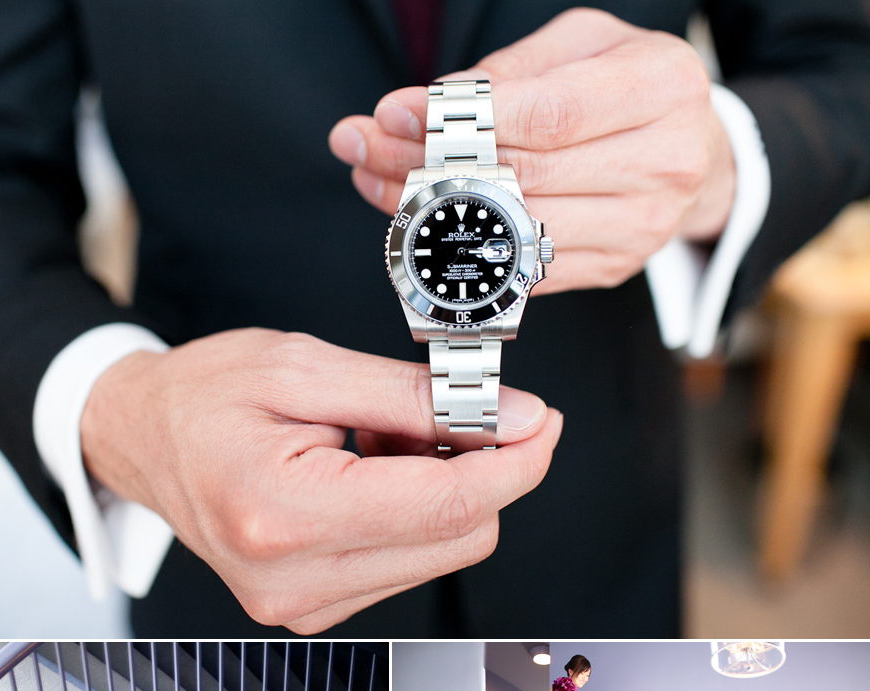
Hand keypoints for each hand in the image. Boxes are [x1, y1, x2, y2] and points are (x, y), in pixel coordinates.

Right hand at [80, 329, 560, 632]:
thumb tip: (511, 417)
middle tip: (439, 410)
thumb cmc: (204, 398)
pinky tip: (369, 477)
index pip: (443, 507)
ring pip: (441, 555)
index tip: (543, 422)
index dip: (513, 464)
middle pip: (458, 539)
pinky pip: (407, 566)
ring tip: (379, 442)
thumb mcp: (305, 366)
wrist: (140, 439)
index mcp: (284, 516)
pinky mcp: (314, 612)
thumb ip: (414, 394)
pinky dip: (410, 517)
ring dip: (438, 493)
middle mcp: (293, 581)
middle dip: (474, 471)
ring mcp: (303, 607)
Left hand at [329, 9, 736, 295]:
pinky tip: (421, 222)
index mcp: (661, 88)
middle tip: (365, 145)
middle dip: (430, 162)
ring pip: (518, 228)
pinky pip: (526, 265)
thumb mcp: (587, 45)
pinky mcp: (612, 268)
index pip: (550, 115)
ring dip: (434, 211)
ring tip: (377, 180)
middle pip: (525, 175)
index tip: (397, 111)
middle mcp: (661, 164)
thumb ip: (515, 69)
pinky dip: (466, 246)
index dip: (468, 120)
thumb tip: (436, 103)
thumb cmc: (635, 87)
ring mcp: (639, 227)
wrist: (702, 154)